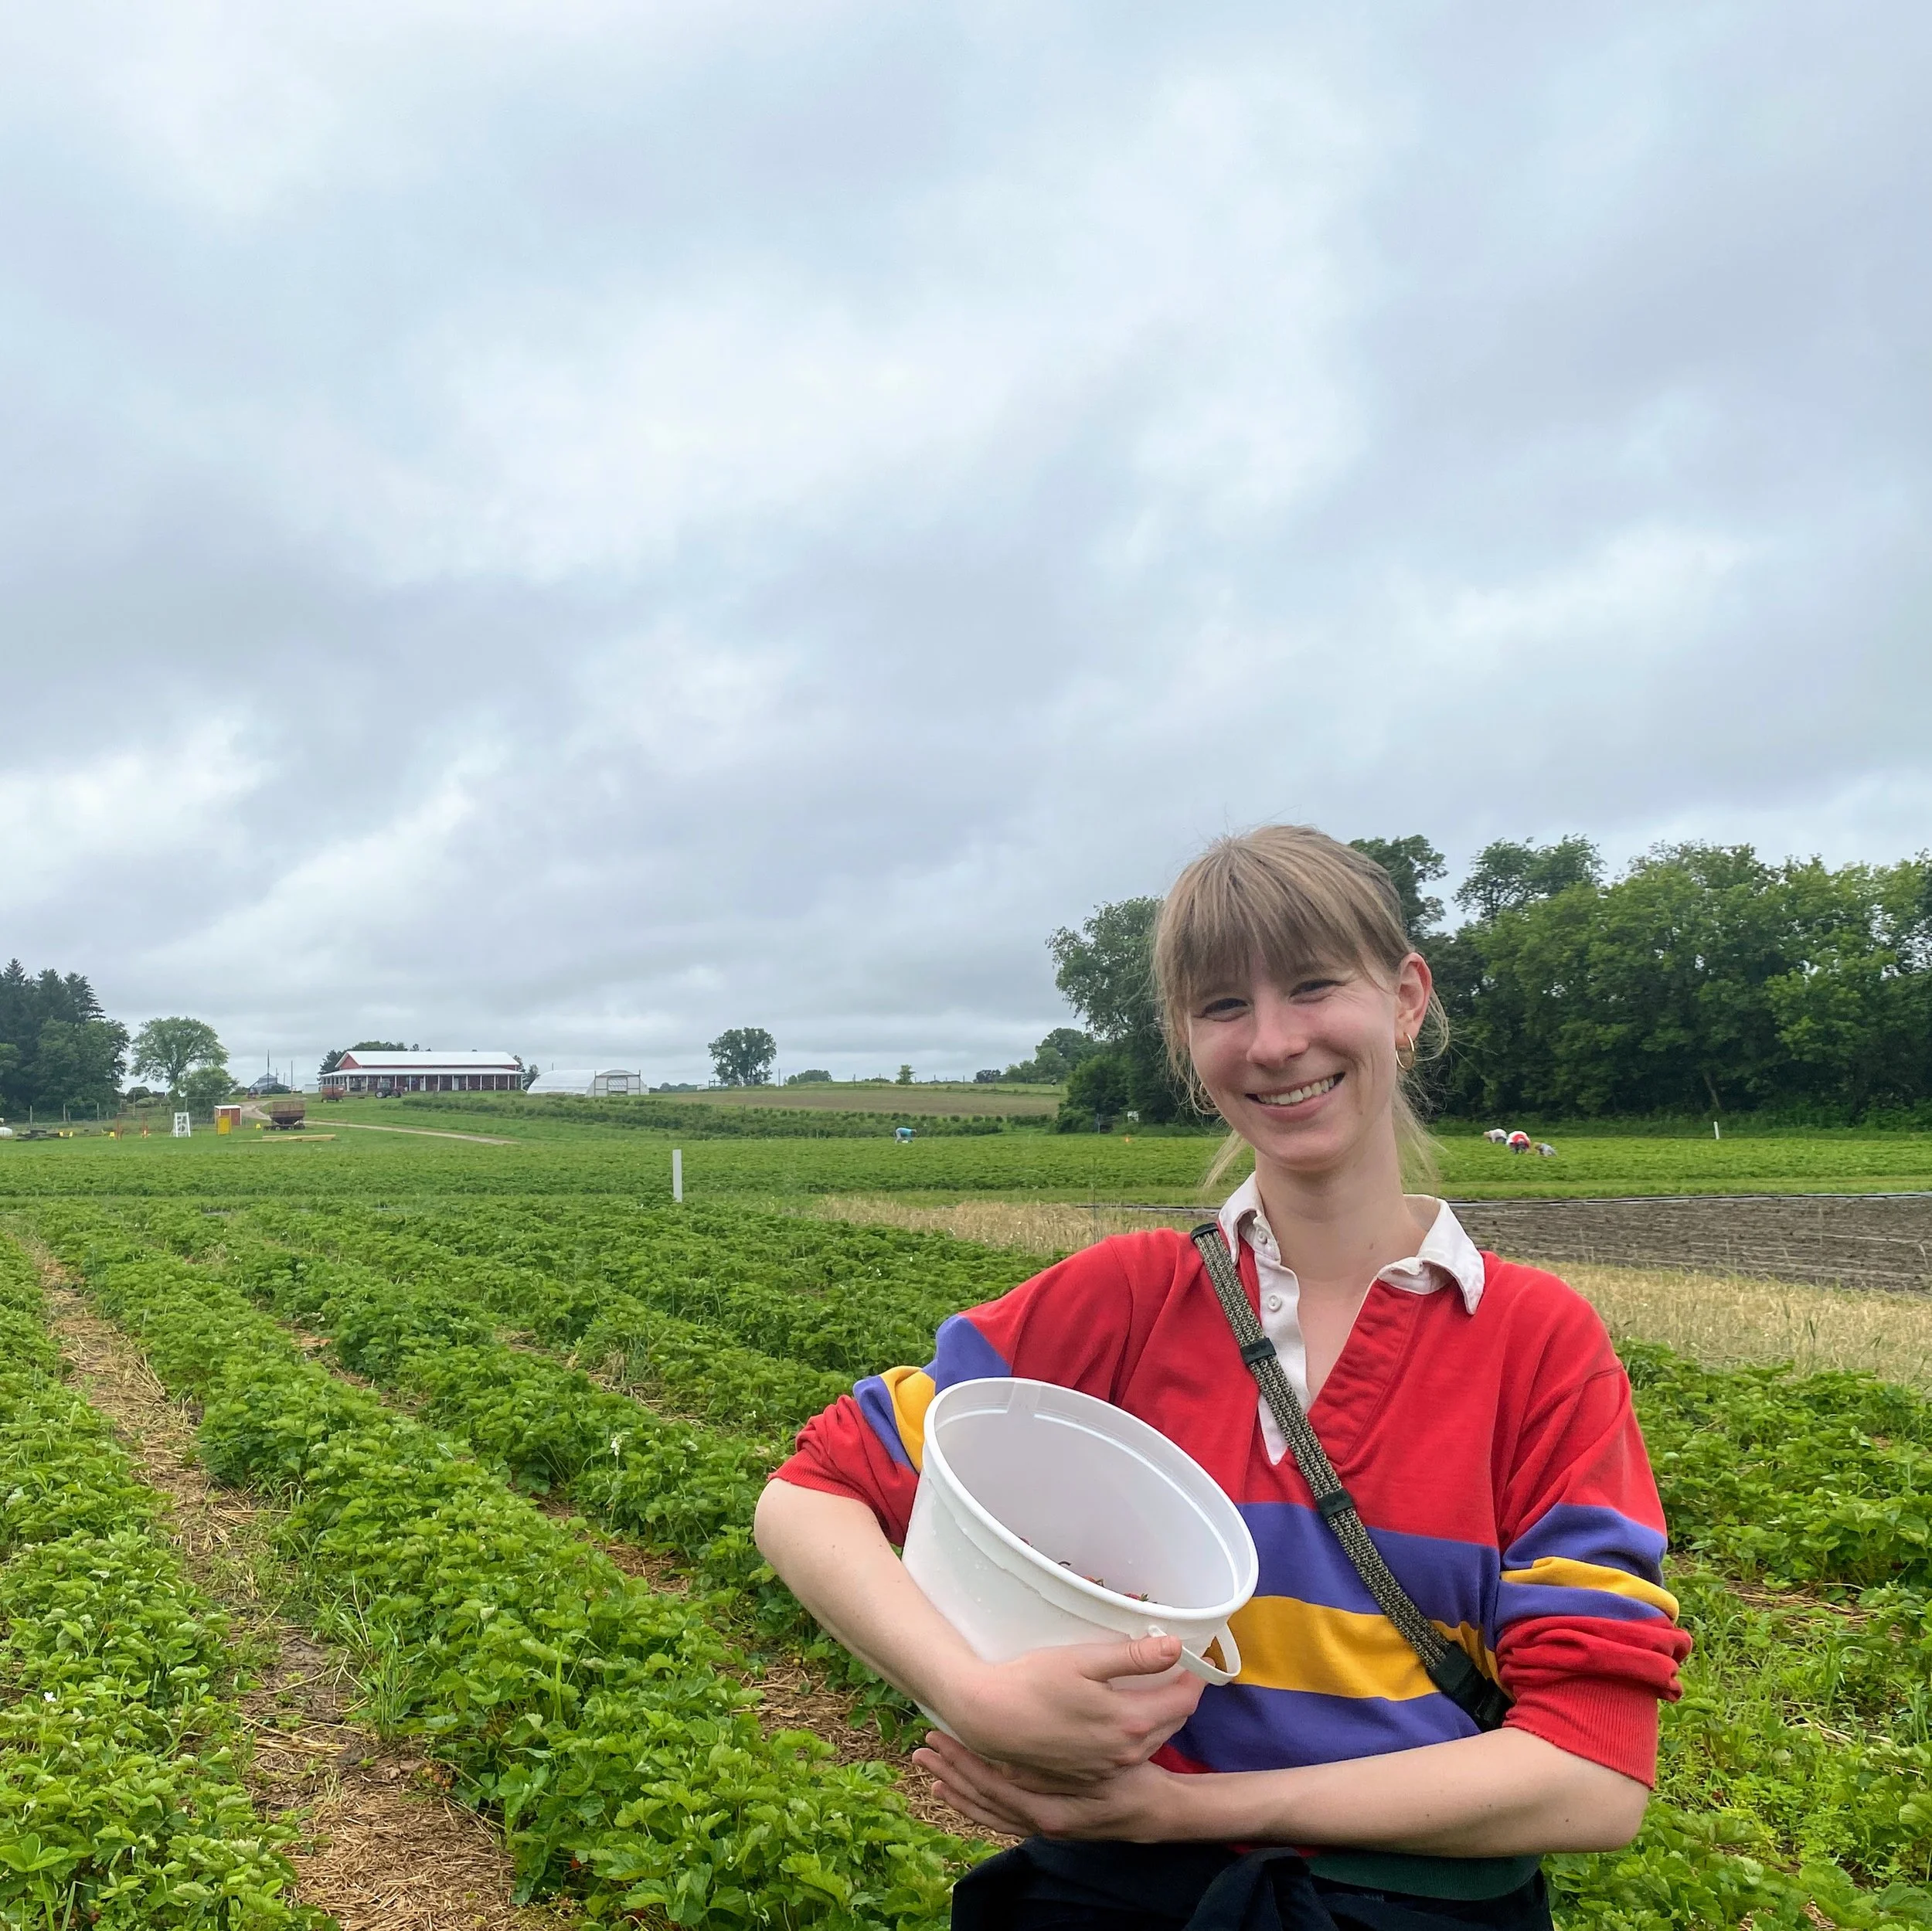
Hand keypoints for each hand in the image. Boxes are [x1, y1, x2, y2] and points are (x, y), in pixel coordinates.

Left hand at [916, 1729, 1189, 1840]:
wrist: (1154, 1812)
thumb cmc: (1131, 1781)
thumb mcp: (1101, 1765)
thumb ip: (1060, 1766)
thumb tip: (1014, 1759)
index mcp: (1046, 1810)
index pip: (990, 1786)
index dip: (962, 1761)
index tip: (939, 1737)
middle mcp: (1036, 1823)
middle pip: (980, 1801)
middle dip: (950, 1772)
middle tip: (922, 1750)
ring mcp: (1039, 1825)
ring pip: (986, 1811)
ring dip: (957, 1788)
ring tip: (930, 1768)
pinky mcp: (1045, 1822)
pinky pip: (999, 1816)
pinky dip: (976, 1803)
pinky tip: (959, 1791)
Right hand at [936, 1635, 1204, 1784]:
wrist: (989, 1718)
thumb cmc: (1033, 1682)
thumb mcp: (1084, 1660)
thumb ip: (1133, 1656)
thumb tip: (1176, 1646)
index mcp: (1131, 1722)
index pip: (1183, 1701)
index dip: (1194, 1677)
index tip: (1196, 1657)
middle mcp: (1125, 1752)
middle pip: (1171, 1723)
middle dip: (1179, 1696)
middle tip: (1175, 1669)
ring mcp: (1106, 1769)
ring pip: (1150, 1741)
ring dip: (1158, 1716)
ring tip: (1152, 1689)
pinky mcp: (1088, 1775)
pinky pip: (1126, 1756)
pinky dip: (1133, 1735)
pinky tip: (1119, 1716)